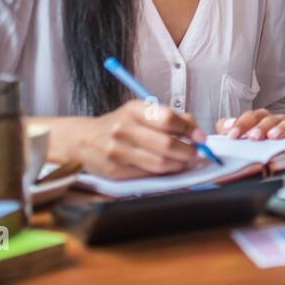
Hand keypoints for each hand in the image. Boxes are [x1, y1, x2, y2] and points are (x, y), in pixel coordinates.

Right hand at [68, 99, 203, 178]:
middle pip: (166, 144)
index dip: (189, 129)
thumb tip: (196, 129)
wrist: (84, 140)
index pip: (168, 118)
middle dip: (188, 151)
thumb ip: (169, 116)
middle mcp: (123, 129)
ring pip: (159, 163)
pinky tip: (169, 168)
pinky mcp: (115, 170)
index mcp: (133, 109)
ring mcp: (117, 151)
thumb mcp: (140, 111)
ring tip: (185, 161)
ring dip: (179, 164)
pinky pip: (147, 174)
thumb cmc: (119, 124)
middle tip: (196, 153)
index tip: (200, 137)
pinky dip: (164, 173)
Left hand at [217, 109, 284, 140]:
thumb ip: (230, 129)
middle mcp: (274, 120)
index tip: (231, 135)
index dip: (240, 125)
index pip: (249, 117)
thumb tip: (224, 127)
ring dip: (278, 129)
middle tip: (253, 136)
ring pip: (284, 123)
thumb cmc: (258, 139)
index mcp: (259, 118)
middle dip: (259, 127)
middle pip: (267, 119)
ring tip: (272, 137)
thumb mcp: (242, 134)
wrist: (280, 143)